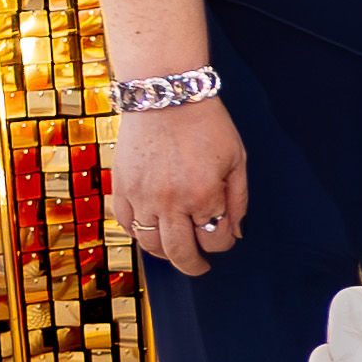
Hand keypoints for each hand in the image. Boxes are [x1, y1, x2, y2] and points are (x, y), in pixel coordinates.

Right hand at [113, 100, 248, 277]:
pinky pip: (127, 225)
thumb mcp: (237, 158)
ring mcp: (143, 197)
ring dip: (166, 253)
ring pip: (152, 246)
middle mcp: (172, 202)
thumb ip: (238, 199)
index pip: (216, 241)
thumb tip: (235, 233)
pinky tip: (151, 229)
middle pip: (182, 254)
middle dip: (194, 266)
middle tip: (199, 267)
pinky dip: (139, 233)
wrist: (166, 95)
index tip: (224, 238)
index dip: (224, 243)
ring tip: (175, 248)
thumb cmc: (206, 124)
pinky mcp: (122, 188)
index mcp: (205, 195)